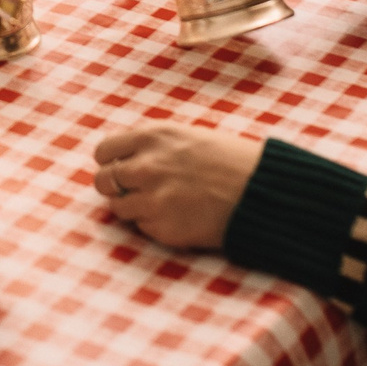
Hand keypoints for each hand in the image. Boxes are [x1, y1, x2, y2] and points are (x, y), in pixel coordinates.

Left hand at [92, 125, 263, 250]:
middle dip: (113, 187)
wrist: (264, 192)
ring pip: (118, 208)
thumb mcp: (188, 137)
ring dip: (133, 208)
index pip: (104, 151)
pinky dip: (154, 225)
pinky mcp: (164, 229)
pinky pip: (143, 228)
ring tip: (160, 205)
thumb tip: (125, 159)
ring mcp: (153, 199)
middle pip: (103, 181)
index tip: (119, 168)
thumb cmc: (233, 161)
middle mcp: (146, 166)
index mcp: (153, 137)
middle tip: (131, 191)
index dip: (110, 161)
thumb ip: (154, 146)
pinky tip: (178, 217)